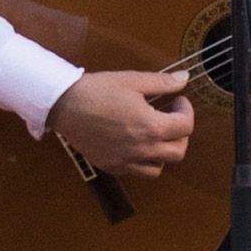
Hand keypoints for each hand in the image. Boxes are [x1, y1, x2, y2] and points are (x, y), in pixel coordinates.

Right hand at [49, 66, 198, 176]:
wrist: (63, 105)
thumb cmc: (97, 90)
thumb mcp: (132, 81)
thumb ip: (162, 82)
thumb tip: (185, 78)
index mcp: (150, 126)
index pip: (186, 126)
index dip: (187, 110)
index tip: (177, 100)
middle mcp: (142, 149)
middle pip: (178, 151)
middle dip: (181, 134)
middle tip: (170, 119)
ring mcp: (126, 161)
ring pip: (159, 167)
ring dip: (163, 152)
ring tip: (154, 135)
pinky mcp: (111, 166)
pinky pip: (136, 172)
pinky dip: (142, 162)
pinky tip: (134, 145)